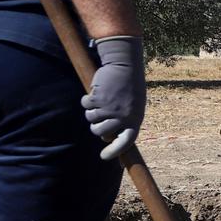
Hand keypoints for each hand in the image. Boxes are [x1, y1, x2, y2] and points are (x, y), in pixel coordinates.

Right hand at [81, 36, 145, 159]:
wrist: (124, 64)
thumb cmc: (129, 86)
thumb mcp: (133, 105)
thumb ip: (123, 121)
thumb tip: (107, 139)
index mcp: (135, 119)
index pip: (126, 141)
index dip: (114, 151)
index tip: (104, 157)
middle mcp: (122, 116)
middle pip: (100, 132)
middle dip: (95, 126)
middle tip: (99, 116)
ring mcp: (110, 108)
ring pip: (90, 119)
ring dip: (91, 110)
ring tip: (101, 99)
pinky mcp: (98, 99)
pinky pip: (85, 106)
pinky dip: (87, 99)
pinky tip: (96, 91)